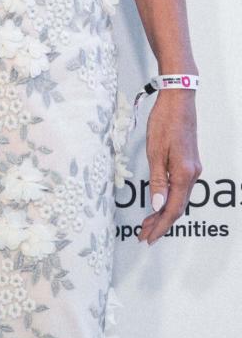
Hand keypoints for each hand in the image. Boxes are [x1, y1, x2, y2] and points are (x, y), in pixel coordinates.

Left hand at [137, 91, 201, 245]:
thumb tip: (158, 206)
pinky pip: (180, 189)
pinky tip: (159, 204)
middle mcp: (193, 174)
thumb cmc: (164, 121)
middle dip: (160, 224)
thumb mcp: (156, 151)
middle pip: (177, 207)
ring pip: (179, 199)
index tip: (147, 237)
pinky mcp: (189, 162)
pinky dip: (168, 200)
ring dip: (163, 213)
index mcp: (184, 174)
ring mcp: (193, 169)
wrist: (179, 99)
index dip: (160, 226)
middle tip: (143, 236)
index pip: (172, 209)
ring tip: (147, 224)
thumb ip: (158, 180)